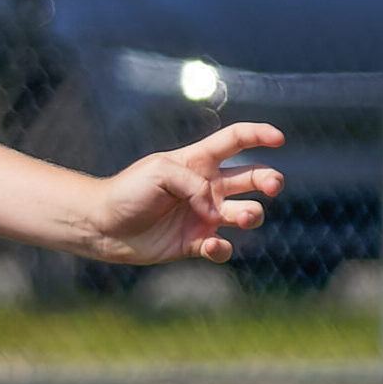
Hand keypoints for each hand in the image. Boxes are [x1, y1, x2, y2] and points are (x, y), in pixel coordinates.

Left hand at [86, 121, 284, 265]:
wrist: (102, 225)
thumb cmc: (128, 191)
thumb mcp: (160, 172)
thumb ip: (194, 184)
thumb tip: (216, 212)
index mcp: (199, 161)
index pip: (236, 140)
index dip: (260, 135)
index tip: (280, 139)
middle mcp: (208, 187)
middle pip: (254, 178)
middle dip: (270, 180)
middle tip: (272, 186)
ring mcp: (205, 216)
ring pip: (247, 214)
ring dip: (251, 215)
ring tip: (239, 216)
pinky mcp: (197, 243)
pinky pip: (223, 248)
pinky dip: (223, 248)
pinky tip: (211, 245)